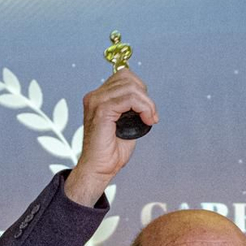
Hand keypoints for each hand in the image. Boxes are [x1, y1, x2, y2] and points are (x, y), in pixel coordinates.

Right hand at [62, 68, 157, 205]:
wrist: (98, 169)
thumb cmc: (111, 151)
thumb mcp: (126, 123)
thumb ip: (132, 108)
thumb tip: (146, 98)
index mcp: (98, 97)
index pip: (124, 76)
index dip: (140, 90)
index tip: (148, 111)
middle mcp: (95, 96)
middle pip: (128, 78)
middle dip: (145, 96)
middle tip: (151, 116)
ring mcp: (96, 102)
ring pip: (131, 87)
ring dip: (147, 103)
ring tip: (150, 119)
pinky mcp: (102, 111)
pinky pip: (129, 98)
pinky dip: (144, 108)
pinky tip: (147, 120)